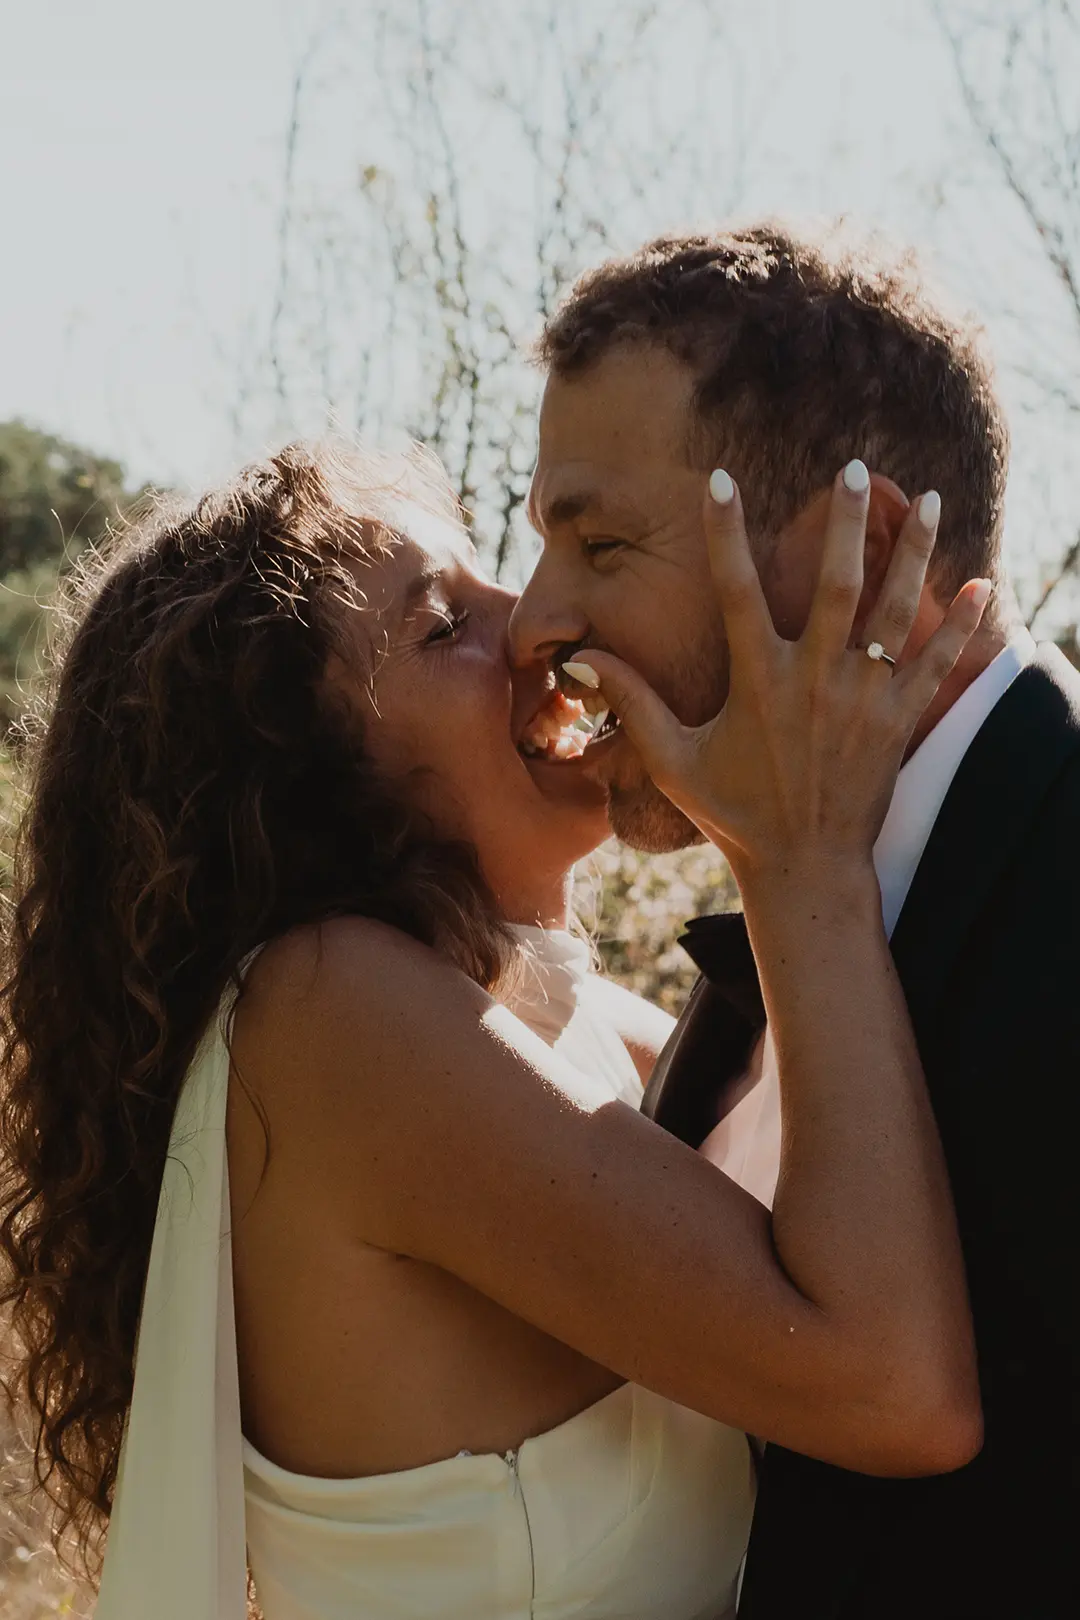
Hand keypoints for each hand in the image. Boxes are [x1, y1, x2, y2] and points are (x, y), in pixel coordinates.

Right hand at [563, 462, 990, 884]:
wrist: (804, 866)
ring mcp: (863, 700)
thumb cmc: (733, 812)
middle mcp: (815, 682)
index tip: (722, 480)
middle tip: (854, 466)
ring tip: (927, 496)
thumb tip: (580, 658)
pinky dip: (961, 624)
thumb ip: (632, 701)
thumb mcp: (672, 758)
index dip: (726, 532)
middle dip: (847, 522)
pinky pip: (936, 663)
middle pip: (838, 585)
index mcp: (759, 683)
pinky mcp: (898, 722)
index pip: (737, 590)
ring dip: (912, 551)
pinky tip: (982, 582)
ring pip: (894, 611)